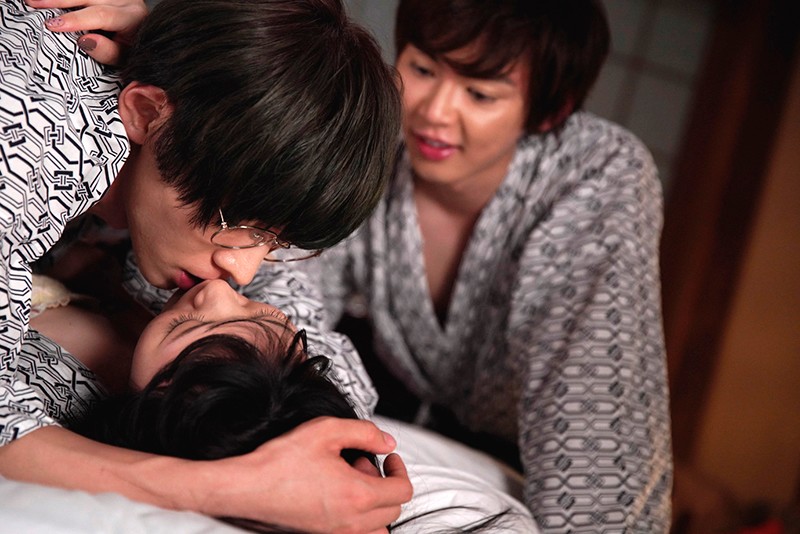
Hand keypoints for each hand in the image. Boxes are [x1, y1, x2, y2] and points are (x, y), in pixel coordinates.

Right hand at [25, 0, 147, 64]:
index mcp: (133, 17)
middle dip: (58, 1)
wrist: (144, 41)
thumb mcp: (125, 59)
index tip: (53, 25)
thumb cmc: (133, 52)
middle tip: (33, 4)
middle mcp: (127, 0)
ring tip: (34, 0)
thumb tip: (85, 40)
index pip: (102, 15)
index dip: (75, 20)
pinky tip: (49, 0)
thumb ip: (108, 52)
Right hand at [198, 417, 412, 533]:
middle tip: (361, 464)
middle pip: (393, 510)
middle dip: (384, 483)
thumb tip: (386, 442)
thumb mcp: (326, 431)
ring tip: (351, 482)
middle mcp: (351, 523)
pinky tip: (337, 495)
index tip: (387, 457)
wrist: (246, 487)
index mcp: (357, 496)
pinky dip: (357, 518)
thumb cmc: (280, 462)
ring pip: (377, 528)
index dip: (399, 468)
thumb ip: (364, 432)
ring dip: (374, 504)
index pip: (402, 490)